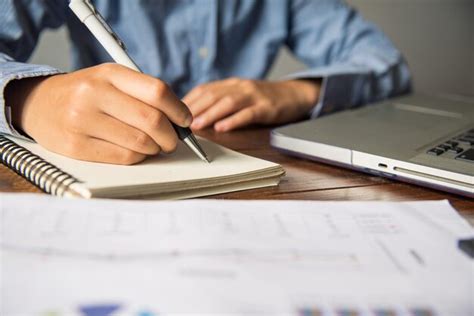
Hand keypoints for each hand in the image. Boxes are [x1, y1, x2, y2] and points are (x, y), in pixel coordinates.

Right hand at [6, 63, 191, 164]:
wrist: (38, 104)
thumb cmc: (84, 93)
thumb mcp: (110, 79)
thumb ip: (142, 93)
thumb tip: (179, 119)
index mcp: (109, 74)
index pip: (157, 91)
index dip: (179, 109)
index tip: (185, 120)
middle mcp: (94, 94)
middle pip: (152, 120)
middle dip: (171, 136)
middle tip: (173, 140)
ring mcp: (82, 121)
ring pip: (140, 143)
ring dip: (155, 148)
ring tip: (153, 146)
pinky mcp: (76, 146)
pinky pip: (124, 157)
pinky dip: (138, 157)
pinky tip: (136, 151)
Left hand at [184, 78, 319, 131]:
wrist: (294, 94)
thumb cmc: (263, 99)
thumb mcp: (240, 95)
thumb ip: (220, 101)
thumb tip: (193, 115)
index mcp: (231, 84)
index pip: (204, 90)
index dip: (188, 101)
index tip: (173, 112)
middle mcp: (240, 87)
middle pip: (213, 95)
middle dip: (194, 108)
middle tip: (179, 122)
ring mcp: (254, 96)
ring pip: (228, 103)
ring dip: (210, 114)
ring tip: (196, 125)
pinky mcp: (267, 107)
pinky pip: (248, 113)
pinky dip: (234, 120)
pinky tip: (223, 128)